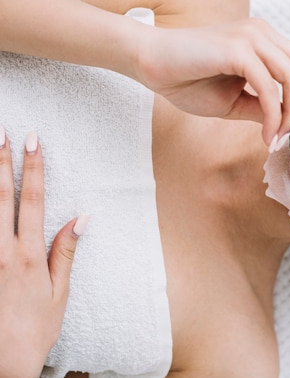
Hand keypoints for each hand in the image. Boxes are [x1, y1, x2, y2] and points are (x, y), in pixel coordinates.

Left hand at [0, 130, 88, 377]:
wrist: (2, 362)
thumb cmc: (34, 328)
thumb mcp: (59, 292)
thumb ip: (65, 251)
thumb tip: (81, 217)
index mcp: (29, 256)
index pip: (32, 201)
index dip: (33, 169)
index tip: (33, 142)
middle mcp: (2, 253)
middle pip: (0, 198)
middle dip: (2, 162)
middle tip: (4, 134)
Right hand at [134, 18, 289, 146]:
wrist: (150, 64)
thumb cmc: (188, 80)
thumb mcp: (237, 102)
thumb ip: (265, 109)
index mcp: (267, 42)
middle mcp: (264, 34)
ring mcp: (251, 37)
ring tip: (281, 139)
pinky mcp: (236, 48)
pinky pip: (268, 86)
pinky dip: (273, 115)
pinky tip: (266, 136)